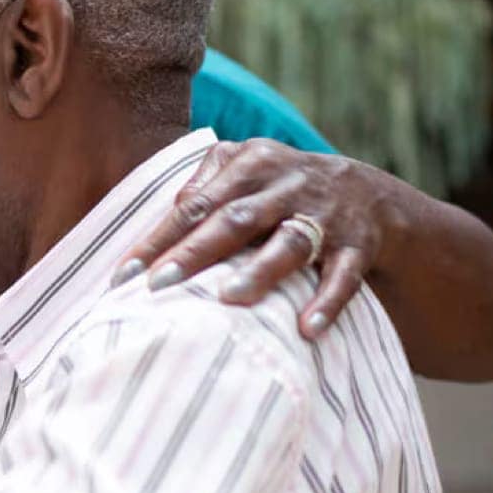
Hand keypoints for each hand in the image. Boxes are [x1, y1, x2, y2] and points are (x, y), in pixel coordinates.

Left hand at [112, 139, 403, 338]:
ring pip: (291, 242)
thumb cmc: (279, 187)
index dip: (159, 239)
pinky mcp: (358, 245)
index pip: (195, 205)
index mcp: (251, 164)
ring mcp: (325, 215)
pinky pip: (344, 275)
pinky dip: (327, 301)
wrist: (368, 192)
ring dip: (261, 271)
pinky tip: (307, 329)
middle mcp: (287, 185)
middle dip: (195, 253)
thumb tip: (167, 218)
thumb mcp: (244, 168)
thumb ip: (203, 187)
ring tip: (230, 299)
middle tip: (158, 285)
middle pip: (235, 219)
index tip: (125, 274)